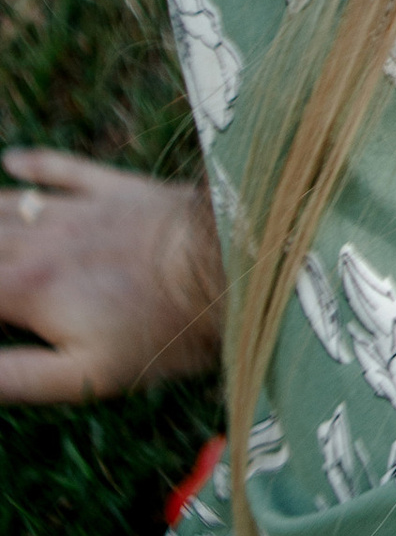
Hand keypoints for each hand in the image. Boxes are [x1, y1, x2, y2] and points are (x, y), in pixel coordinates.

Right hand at [0, 150, 223, 398]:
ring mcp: (76, 210)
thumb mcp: (83, 374)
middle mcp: (38, 242)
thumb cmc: (163, 331)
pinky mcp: (115, 189)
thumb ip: (11, 376)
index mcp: (24, 291)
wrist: (233, 262)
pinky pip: (60, 167)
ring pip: (3, 205)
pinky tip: (10, 159)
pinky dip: (29, 162)